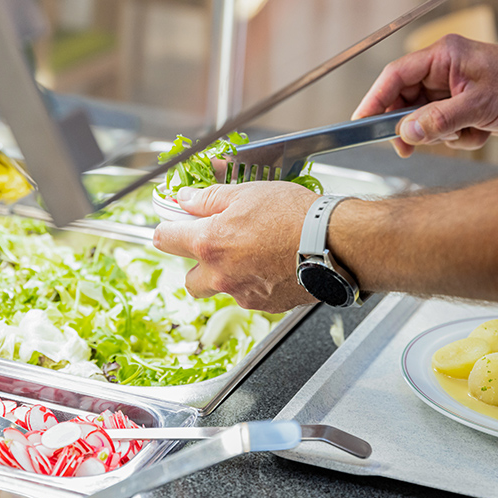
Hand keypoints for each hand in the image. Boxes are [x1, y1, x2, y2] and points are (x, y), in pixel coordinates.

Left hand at [152, 182, 319, 312]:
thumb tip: (185, 199)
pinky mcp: (264, 305)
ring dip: (227, 275)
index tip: (176, 224)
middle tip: (218, 244)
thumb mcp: (246, 193)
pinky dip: (254, 282)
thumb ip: (209, 199)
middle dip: (198, 264)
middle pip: (189, 279)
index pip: (165, 240)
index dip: (169, 229)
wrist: (332, 242)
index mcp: (209, 243)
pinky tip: (272, 263)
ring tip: (253, 253)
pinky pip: (248, 295)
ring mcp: (241, 293)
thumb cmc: (294, 215)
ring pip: (221, 289)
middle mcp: (220, 274)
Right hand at [353, 35, 497, 156]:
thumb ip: (438, 120)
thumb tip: (405, 132)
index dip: (374, 99)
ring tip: (467, 133)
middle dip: (410, 126)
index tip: (361, 122)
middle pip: (404, 100)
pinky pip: (444, 129)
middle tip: (408, 147)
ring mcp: (453, 90)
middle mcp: (443, 71)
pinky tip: (481, 132)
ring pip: (424, 119)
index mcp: (442, 57)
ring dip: (441, 135)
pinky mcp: (463, 107)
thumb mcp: (480, 106)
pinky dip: (458, 137)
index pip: (395, 76)